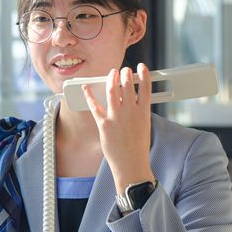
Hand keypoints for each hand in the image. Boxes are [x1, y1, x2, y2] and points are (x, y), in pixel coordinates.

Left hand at [82, 63, 154, 193]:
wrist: (131, 165)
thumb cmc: (138, 148)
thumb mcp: (144, 126)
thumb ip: (138, 112)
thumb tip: (132, 100)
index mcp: (143, 112)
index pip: (146, 87)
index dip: (143, 74)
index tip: (141, 67)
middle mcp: (130, 112)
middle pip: (127, 85)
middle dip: (125, 74)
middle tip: (123, 71)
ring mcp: (116, 117)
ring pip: (112, 90)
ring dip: (111, 79)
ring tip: (111, 74)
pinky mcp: (103, 124)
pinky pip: (94, 105)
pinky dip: (89, 95)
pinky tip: (86, 88)